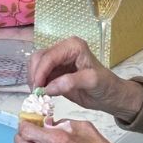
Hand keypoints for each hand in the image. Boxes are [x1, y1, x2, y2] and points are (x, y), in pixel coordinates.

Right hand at [28, 37, 142, 121]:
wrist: (109, 96)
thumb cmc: (105, 86)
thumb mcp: (92, 82)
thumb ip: (71, 82)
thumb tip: (48, 88)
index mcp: (73, 46)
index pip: (50, 56)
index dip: (40, 71)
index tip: (37, 88)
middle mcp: (63, 49)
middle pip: (39, 58)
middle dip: (34, 75)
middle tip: (36, 93)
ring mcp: (58, 60)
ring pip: (36, 65)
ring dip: (33, 80)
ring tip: (38, 95)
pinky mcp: (54, 71)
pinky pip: (39, 75)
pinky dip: (37, 84)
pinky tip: (41, 94)